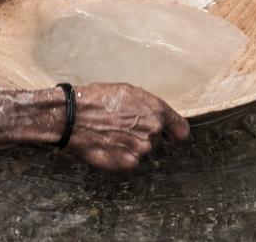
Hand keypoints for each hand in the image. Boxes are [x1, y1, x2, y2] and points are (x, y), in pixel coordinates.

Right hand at [67, 83, 189, 169]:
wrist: (74, 117)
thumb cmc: (98, 99)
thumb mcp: (128, 92)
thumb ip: (148, 106)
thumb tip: (159, 118)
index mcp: (156, 110)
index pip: (181, 128)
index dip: (175, 132)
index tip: (171, 135)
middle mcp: (153, 130)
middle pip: (156, 138)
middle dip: (143, 134)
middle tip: (122, 126)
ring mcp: (142, 148)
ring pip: (142, 149)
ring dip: (131, 145)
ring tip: (111, 134)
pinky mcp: (129, 162)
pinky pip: (130, 161)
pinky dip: (121, 156)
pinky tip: (108, 145)